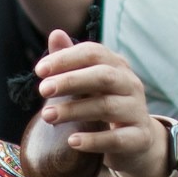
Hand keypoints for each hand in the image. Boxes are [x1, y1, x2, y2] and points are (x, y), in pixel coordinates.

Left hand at [35, 30, 170, 176]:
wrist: (137, 142)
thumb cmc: (105, 106)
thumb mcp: (88, 84)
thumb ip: (72, 63)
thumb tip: (55, 34)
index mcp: (117, 66)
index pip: (93, 53)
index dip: (66, 59)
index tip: (39, 70)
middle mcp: (130, 84)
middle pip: (103, 76)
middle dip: (70, 81)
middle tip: (42, 89)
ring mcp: (136, 111)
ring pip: (107, 106)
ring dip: (74, 110)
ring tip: (46, 116)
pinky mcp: (138, 138)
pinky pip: (116, 138)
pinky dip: (94, 140)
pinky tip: (72, 142)